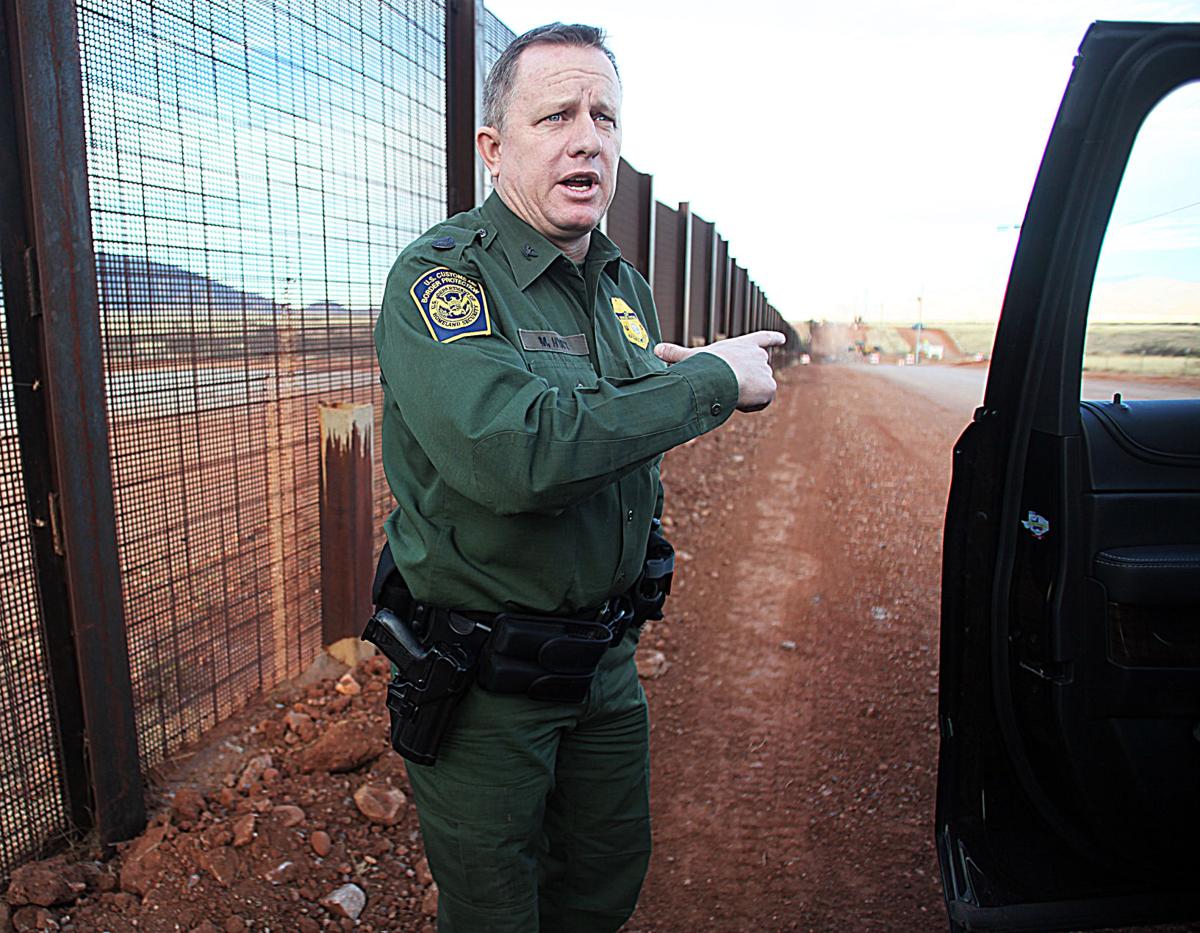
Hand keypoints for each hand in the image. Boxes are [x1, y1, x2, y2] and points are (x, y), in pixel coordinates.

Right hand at [654, 330, 784, 411]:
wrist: (723, 375)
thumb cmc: (707, 364)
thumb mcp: (691, 357)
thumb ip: (676, 354)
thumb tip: (655, 349)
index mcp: (745, 345)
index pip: (762, 339)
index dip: (771, 339)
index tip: (782, 339)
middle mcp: (760, 356)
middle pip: (759, 370)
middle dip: (748, 380)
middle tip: (730, 383)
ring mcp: (767, 371)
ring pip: (758, 389)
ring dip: (747, 394)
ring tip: (732, 390)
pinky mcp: (770, 387)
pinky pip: (761, 402)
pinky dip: (751, 405)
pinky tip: (739, 400)